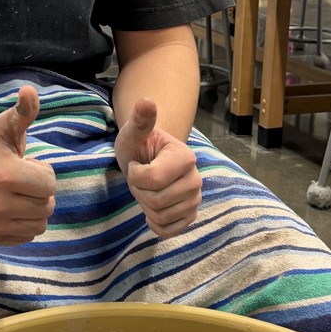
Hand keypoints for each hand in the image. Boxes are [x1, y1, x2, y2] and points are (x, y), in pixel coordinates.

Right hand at [0, 85, 55, 244]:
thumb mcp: (6, 125)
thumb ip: (23, 111)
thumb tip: (29, 91)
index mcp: (2, 175)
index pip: (49, 185)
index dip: (42, 173)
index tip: (26, 164)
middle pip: (47, 205)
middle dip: (40, 191)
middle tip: (21, 180)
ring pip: (40, 223)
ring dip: (35, 208)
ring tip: (16, 193)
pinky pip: (28, 236)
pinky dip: (25, 223)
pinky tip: (10, 207)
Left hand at [114, 99, 201, 238]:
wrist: (148, 160)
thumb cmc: (140, 146)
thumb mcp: (134, 133)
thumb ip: (140, 120)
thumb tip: (146, 101)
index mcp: (186, 157)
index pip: (153, 180)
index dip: (135, 176)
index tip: (137, 164)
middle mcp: (196, 180)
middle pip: (156, 201)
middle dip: (139, 191)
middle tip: (140, 178)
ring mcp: (195, 200)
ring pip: (160, 216)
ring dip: (145, 205)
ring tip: (147, 188)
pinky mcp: (190, 216)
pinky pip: (167, 231)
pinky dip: (154, 222)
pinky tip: (152, 207)